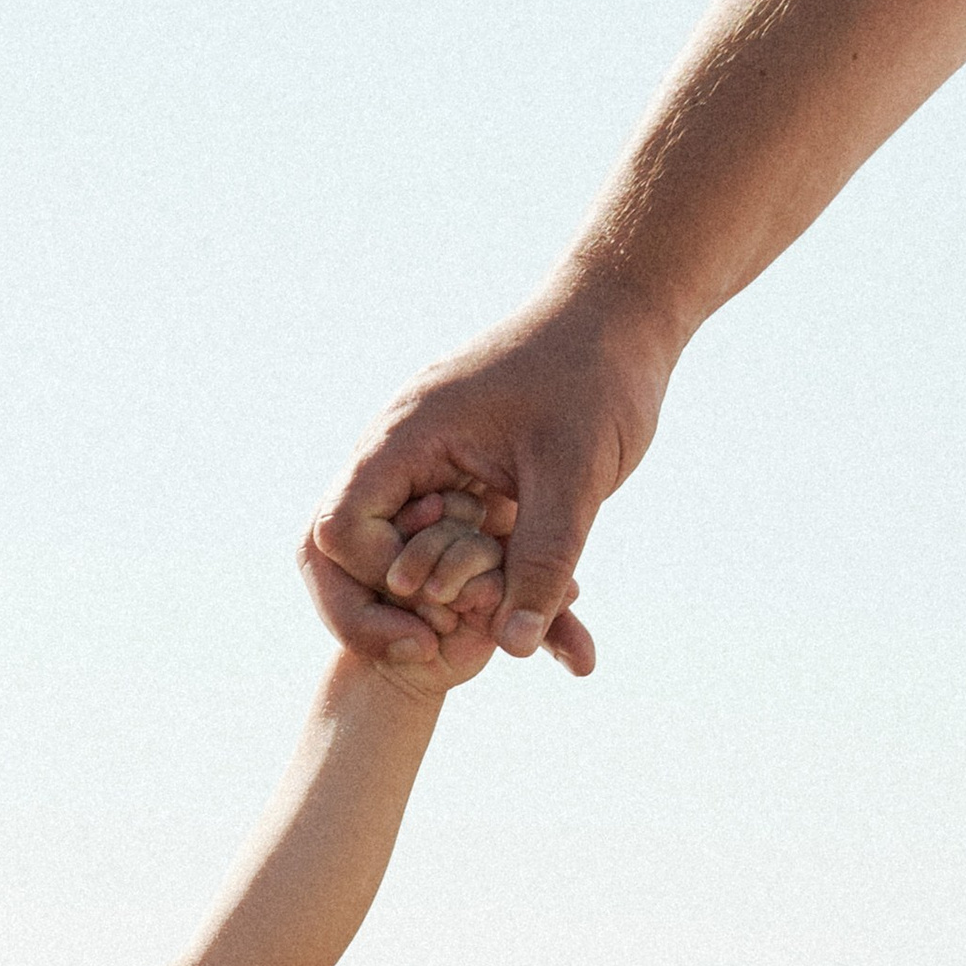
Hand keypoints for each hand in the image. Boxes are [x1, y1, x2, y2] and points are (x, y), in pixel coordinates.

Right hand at [303, 274, 681, 677]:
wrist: (626, 317)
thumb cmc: (598, 374)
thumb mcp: (577, 472)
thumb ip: (544, 560)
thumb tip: (512, 647)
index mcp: (406, 436)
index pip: (339, 529)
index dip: (373, 582)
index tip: (438, 605)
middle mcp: (402, 456)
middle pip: (342, 554)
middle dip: (378, 611)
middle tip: (436, 648)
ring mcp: (429, 474)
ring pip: (394, 561)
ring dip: (435, 609)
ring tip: (486, 638)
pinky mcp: (464, 490)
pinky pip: (452, 553)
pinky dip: (492, 596)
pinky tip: (560, 639)